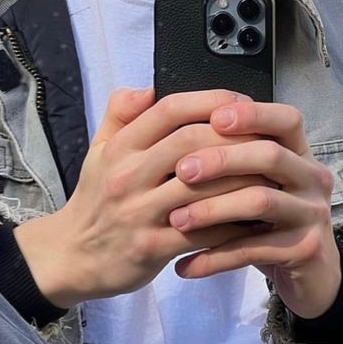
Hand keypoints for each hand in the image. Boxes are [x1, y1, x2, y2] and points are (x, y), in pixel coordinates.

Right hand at [14, 88, 271, 308]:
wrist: (72, 255)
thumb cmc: (95, 199)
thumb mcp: (98, 149)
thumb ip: (120, 114)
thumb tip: (148, 88)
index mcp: (120, 148)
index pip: (168, 110)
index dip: (210, 101)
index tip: (241, 102)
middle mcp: (128, 175)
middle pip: (190, 142)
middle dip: (234, 137)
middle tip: (266, 137)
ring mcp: (139, 213)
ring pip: (201, 188)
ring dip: (241, 180)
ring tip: (270, 175)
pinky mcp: (151, 248)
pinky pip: (203, 232)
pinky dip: (233, 225)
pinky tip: (255, 219)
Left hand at [169, 100, 340, 318]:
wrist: (307, 273)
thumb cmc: (264, 214)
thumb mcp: (252, 179)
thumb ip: (227, 151)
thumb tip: (175, 123)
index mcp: (298, 151)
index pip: (286, 120)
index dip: (253, 115)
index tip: (214, 118)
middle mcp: (312, 177)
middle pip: (269, 155)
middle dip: (221, 159)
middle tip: (181, 171)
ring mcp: (312, 214)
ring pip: (260, 201)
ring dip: (211, 209)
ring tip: (175, 220)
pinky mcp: (305, 250)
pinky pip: (253, 250)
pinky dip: (214, 257)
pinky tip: (184, 266)